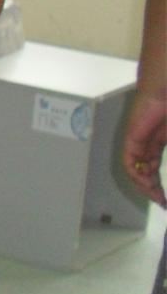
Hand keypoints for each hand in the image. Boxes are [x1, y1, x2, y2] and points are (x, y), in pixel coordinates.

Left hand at [122, 90, 166, 206]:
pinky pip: (129, 161)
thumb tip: (165, 171)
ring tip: (157, 197)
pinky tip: (148, 183)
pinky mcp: (131, 137)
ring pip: (136, 169)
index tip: (165, 198)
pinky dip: (137, 174)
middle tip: (162, 203)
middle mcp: (146, 142)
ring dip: (145, 185)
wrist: (166, 90)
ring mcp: (137, 140)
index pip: (154, 166)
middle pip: (144, 171)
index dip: (158, 183)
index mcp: (158, 140)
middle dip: (152, 189)